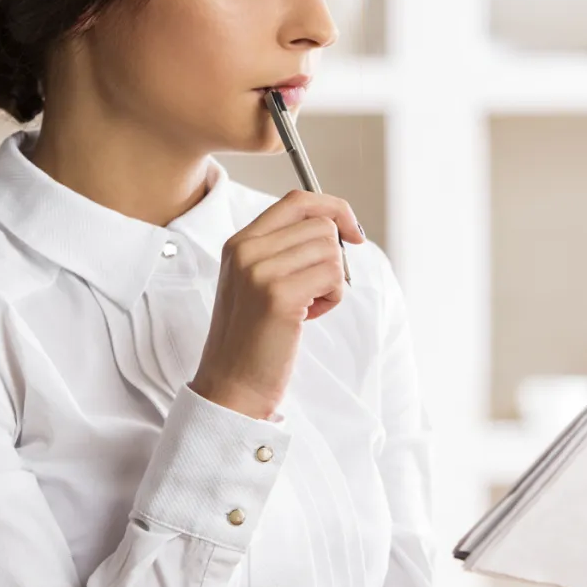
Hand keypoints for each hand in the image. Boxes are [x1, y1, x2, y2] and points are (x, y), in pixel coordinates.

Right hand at [187, 190, 364, 419]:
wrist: (233, 384)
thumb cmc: (254, 337)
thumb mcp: (257, 281)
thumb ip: (284, 249)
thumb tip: (336, 226)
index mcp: (239, 242)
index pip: (296, 201)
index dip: (333, 208)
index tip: (353, 231)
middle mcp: (246, 250)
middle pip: (321, 226)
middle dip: (331, 259)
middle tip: (311, 292)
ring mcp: (260, 271)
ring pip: (332, 251)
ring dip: (332, 282)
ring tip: (306, 307)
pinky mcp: (279, 295)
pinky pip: (333, 276)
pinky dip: (332, 299)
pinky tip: (308, 318)